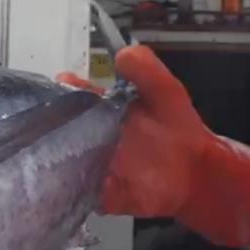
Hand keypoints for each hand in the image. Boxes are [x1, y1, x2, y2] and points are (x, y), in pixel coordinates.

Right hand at [61, 46, 249, 247]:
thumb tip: (122, 55)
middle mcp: (94, 137)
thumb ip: (146, 70)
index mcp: (105, 109)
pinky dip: (76, 192)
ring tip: (54, 154)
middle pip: (62, 131)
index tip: (63, 85)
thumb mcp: (166, 91)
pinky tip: (77, 184)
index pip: (75, 97)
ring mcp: (96, 166)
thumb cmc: (180, 128)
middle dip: (52, 127)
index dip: (66, 91)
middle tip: (51, 123)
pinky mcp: (103, 193)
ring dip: (57, 161)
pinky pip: (80, 194)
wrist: (198, 172)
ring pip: (65, 163)